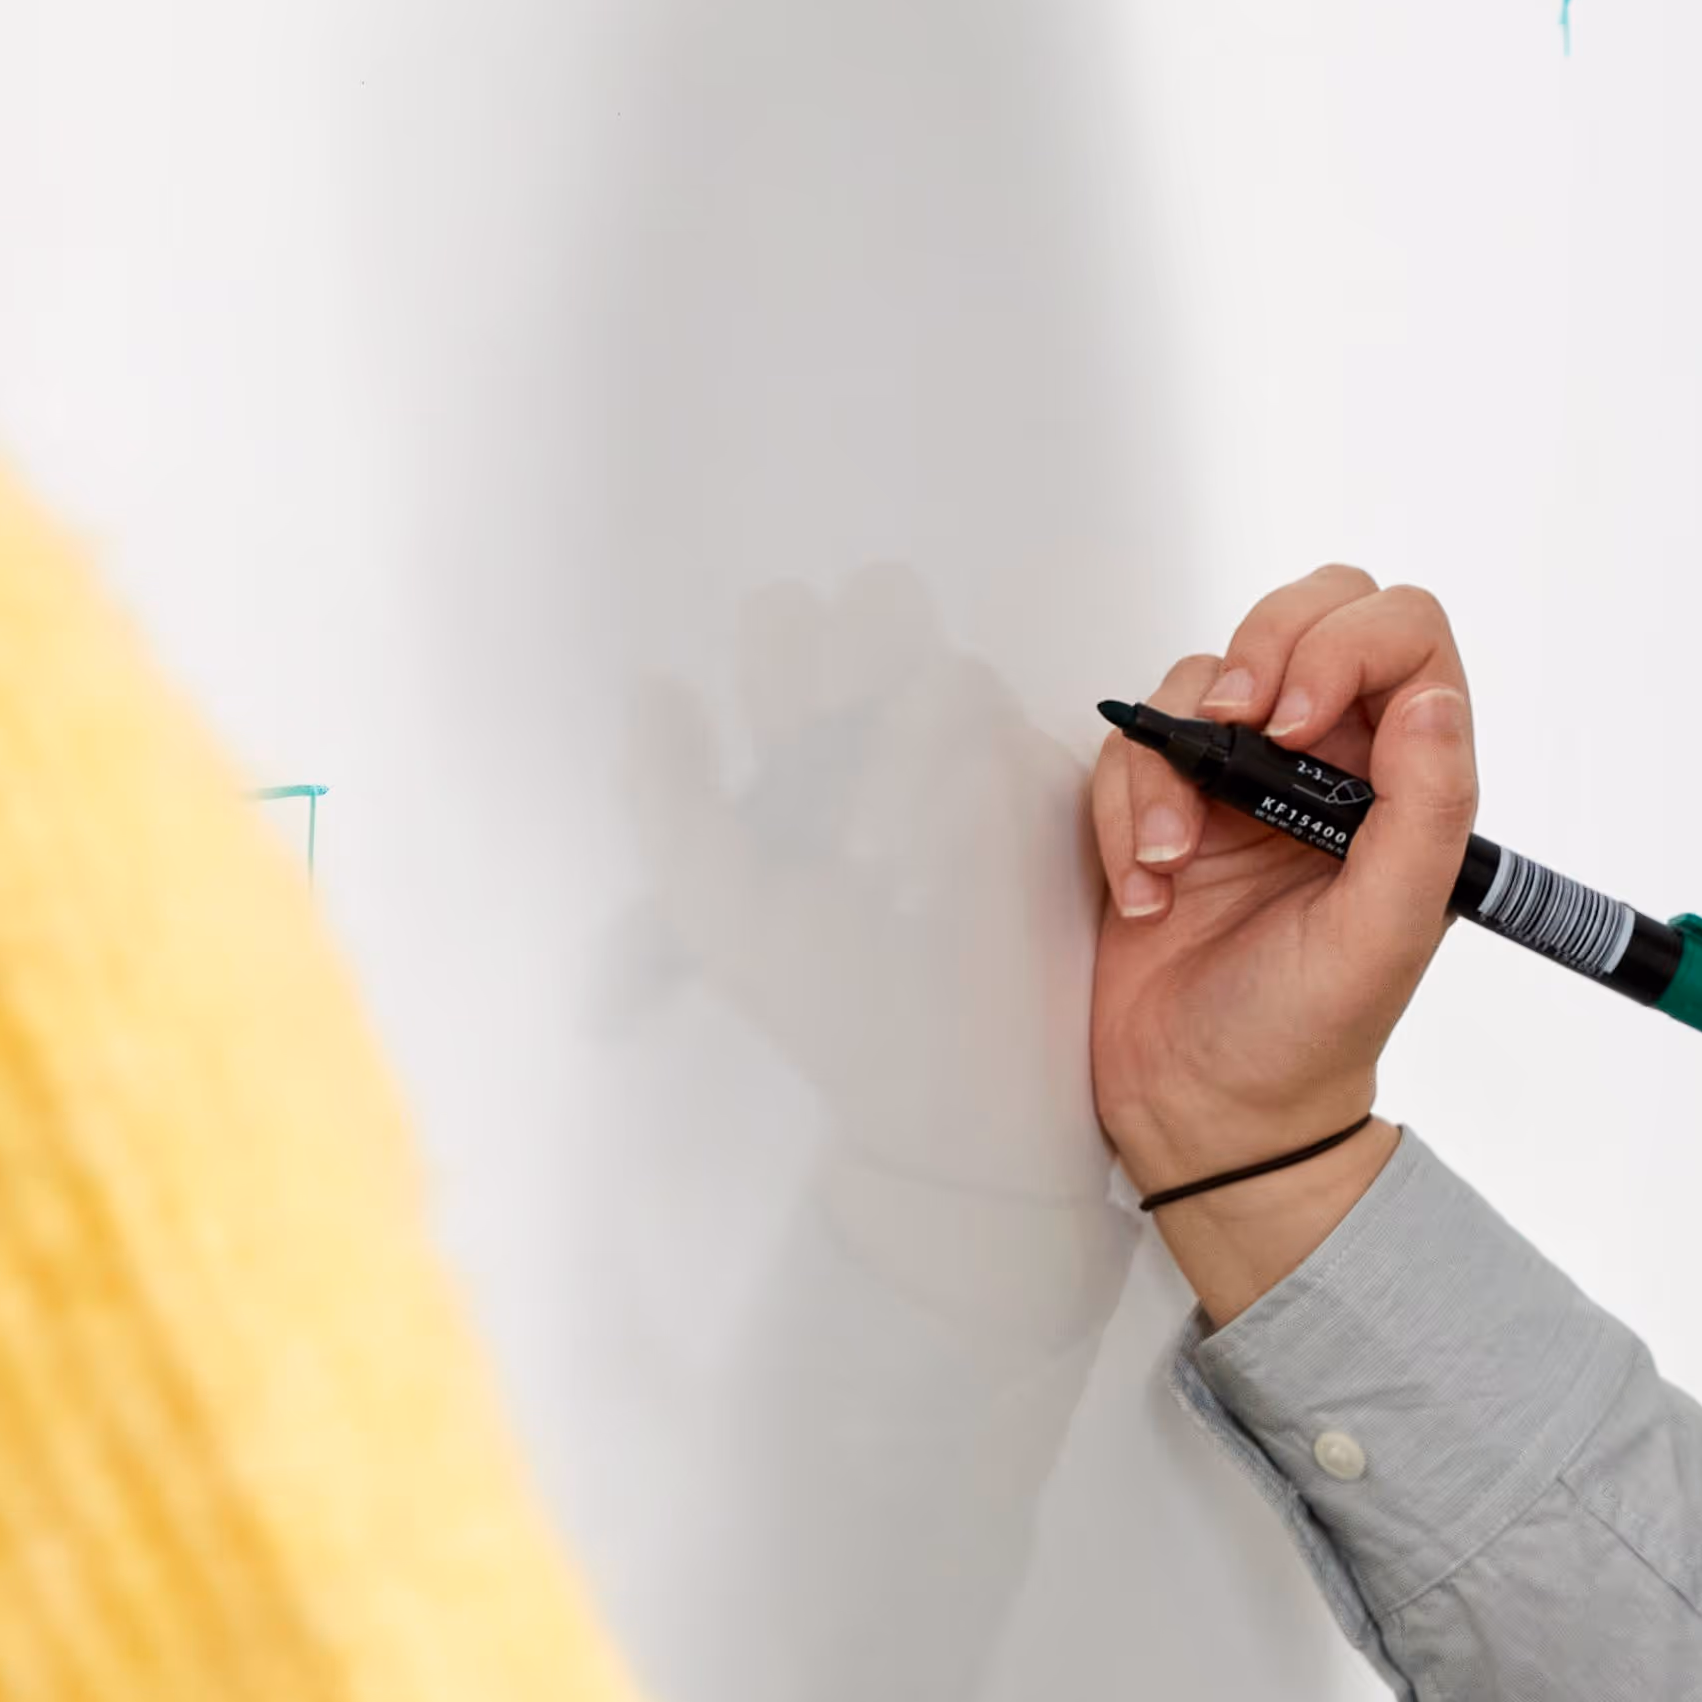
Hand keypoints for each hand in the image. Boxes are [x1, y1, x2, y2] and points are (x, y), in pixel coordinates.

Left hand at [622, 565, 1103, 1218]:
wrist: (930, 1096)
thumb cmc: (825, 1003)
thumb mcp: (711, 904)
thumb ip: (667, 792)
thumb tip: (657, 686)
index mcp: (808, 745)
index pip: (791, 629)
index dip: (781, 644)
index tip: (774, 717)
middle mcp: (894, 734)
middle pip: (882, 605)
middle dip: (857, 648)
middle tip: (828, 728)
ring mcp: (976, 759)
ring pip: (948, 674)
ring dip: (897, 759)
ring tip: (866, 864)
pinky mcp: (1044, 801)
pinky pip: (1010, 752)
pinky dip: (957, 807)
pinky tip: (925, 885)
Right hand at [1082, 564, 1479, 1311]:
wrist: (1208, 1112)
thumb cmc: (1307, 1036)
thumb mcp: (1390, 928)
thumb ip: (1429, 808)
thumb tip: (1436, 700)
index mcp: (1407, 781)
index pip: (1403, 638)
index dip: (1347, 646)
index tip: (1299, 725)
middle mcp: (1329, 764)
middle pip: (1312, 610)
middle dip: (1261, 649)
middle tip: (1237, 730)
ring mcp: (1243, 778)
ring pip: (1204, 675)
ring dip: (1175, 759)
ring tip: (1179, 859)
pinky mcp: (1166, 805)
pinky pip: (1135, 746)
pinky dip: (1128, 812)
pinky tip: (1149, 892)